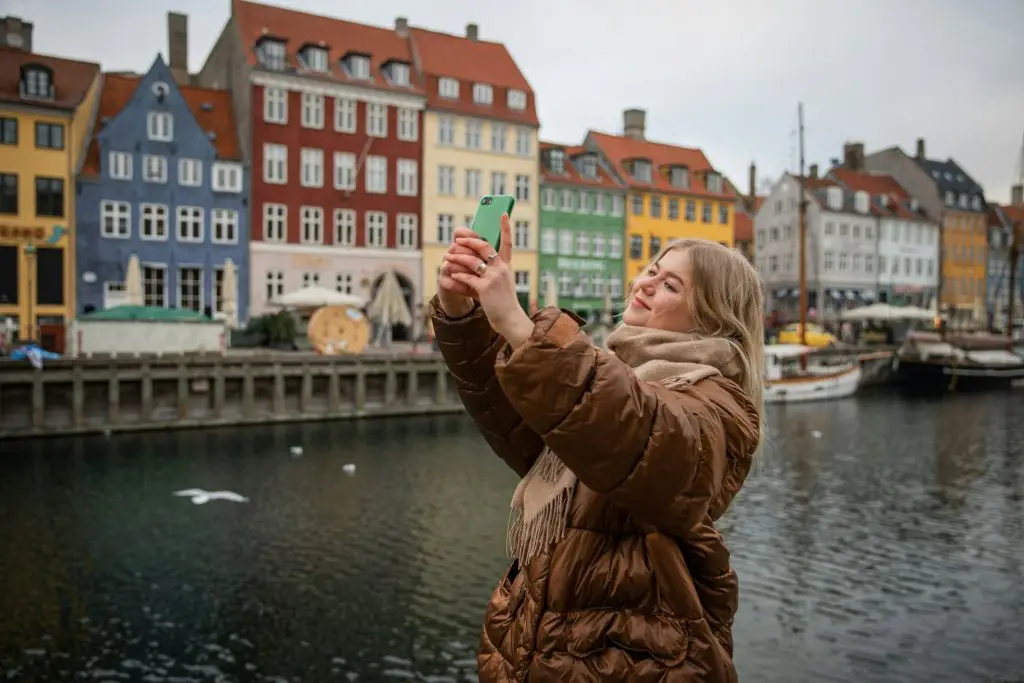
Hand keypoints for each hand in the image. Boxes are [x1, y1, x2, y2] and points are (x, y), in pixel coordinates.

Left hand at [446, 214, 533, 346]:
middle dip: (469, 241)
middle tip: (458, 239)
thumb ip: (488, 272)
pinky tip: (450, 274)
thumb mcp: (500, 284)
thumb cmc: (503, 302)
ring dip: (457, 258)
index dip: (506, 227)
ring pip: (472, 261)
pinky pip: (467, 277)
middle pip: (484, 246)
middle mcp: (501, 269)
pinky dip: (457, 275)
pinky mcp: (485, 288)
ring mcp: (494, 278)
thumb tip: (469, 262)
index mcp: (506, 266)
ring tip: (447, 258)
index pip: (508, 242)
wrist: (510, 319)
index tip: (503, 213)